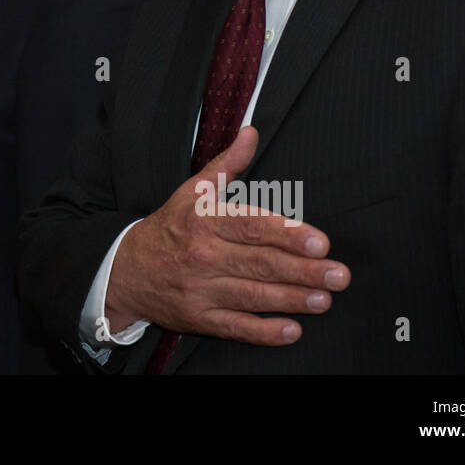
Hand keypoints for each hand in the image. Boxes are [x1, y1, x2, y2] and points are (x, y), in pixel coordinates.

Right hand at [105, 126, 349, 345]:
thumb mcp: (192, 191)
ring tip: (324, 299)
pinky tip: (291, 331)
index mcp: (203, 219)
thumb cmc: (169, 227)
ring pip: (253, 296)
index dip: (287, 234)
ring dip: (292, 299)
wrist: (126, 271)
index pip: (251, 226)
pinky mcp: (198, 319)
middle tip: (339, 275)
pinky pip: (235, 328)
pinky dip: (263, 332)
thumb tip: (251, 133)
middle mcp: (202, 255)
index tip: (319, 242)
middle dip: (304, 270)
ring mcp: (199, 290)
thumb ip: (227, 164)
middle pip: (260, 263)